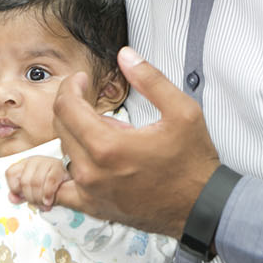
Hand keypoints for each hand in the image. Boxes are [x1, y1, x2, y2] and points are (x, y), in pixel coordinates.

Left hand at [6, 156, 69, 210]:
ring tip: (45, 205)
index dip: (13, 188)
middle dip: (30, 198)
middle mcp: (34, 161)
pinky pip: (50, 182)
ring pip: (36, 182)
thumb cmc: (50, 183)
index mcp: (24, 164)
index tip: (21, 197)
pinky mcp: (59, 167)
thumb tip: (12, 198)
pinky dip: (48, 194)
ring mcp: (46, 162)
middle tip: (37, 205)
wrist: (71, 179)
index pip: (10, 173)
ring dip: (39, 198)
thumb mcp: (33, 189)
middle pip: (24, 182)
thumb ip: (20, 194)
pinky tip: (48, 201)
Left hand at [52, 47, 219, 235]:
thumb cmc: (192, 163)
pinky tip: (79, 161)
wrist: (201, 207)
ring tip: (102, 131)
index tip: (80, 81)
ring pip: (62, 153)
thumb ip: (150, 79)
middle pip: (60, 127)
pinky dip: (63, 172)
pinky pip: (61, 188)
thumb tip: (125, 55)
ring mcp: (89, 192)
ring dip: (74, 135)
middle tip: (93, 102)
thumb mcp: (182, 111)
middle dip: (72, 106)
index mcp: (108, 146)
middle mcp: (91, 171)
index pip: (66, 107)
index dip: (70, 87)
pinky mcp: (93, 207)